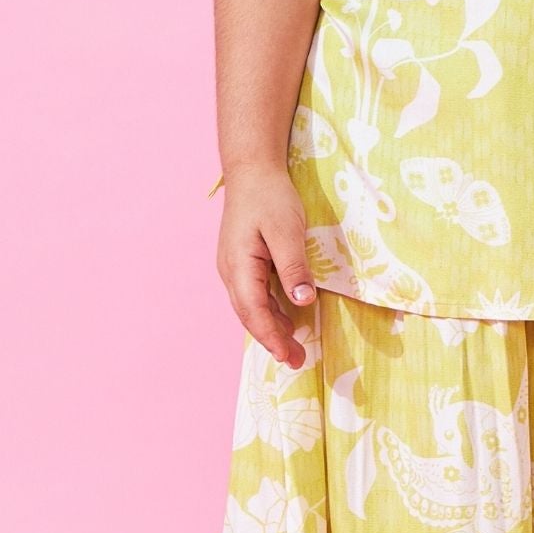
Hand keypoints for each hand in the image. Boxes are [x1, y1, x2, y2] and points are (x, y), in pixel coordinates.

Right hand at [217, 161, 315, 367]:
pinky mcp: (244, 263)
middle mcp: (231, 272)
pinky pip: (255, 295)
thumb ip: (293, 267)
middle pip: (250, 315)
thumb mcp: (286, 230)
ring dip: (271, 328)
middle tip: (296, 361)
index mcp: (238, 266)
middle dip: (272, 340)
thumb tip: (302, 301)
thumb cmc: (270, 197)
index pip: (253, 311)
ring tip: (294, 348)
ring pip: (251, 307)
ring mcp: (235, 268)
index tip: (287, 355)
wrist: (252, 171)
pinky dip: (270, 311)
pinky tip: (287, 319)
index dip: (271, 336)